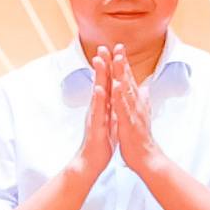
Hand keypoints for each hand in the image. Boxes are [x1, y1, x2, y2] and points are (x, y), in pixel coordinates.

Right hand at [70, 55, 124, 179]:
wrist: (91, 162)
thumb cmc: (101, 141)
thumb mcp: (110, 120)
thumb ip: (113, 107)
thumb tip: (119, 96)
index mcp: (103, 106)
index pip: (107, 83)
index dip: (110, 67)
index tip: (113, 51)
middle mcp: (97, 108)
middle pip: (100, 83)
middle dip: (102, 65)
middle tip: (102, 47)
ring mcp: (95, 116)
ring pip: (97, 93)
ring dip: (98, 77)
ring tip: (99, 61)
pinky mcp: (95, 127)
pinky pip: (97, 111)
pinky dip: (98, 100)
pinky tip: (99, 89)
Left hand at [105, 50, 169, 176]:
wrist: (146, 158)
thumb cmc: (141, 137)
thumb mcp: (141, 115)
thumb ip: (143, 100)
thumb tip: (145, 88)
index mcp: (135, 102)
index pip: (128, 79)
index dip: (123, 63)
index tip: (118, 48)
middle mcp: (135, 104)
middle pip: (127, 80)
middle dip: (122, 62)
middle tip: (117, 46)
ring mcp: (132, 112)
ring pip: (126, 90)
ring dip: (121, 74)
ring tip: (116, 59)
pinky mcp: (129, 123)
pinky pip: (123, 108)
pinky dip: (119, 97)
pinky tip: (115, 86)